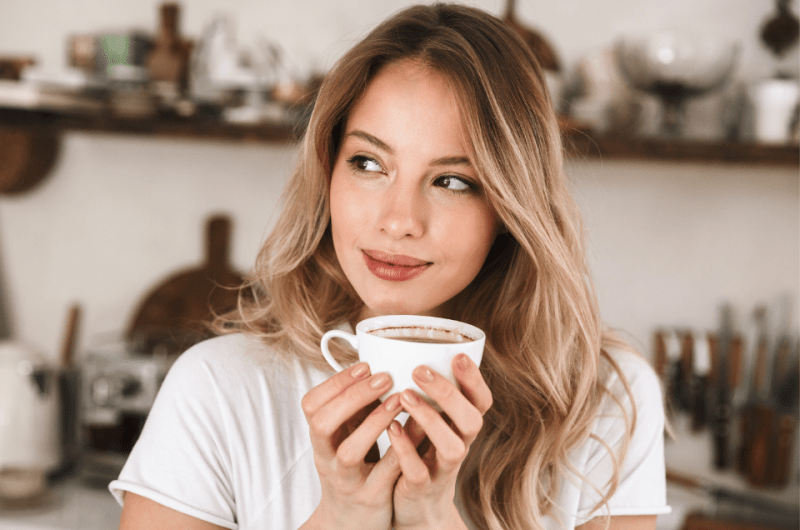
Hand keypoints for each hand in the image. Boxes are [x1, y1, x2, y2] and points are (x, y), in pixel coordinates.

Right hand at [300, 362, 403, 529]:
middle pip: (323, 424)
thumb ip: (355, 408)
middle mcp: (327, 459)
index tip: (365, 365)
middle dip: (352, 397)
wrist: (350, 522)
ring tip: (398, 400)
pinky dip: (399, 450)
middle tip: (383, 377)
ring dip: (373, 423)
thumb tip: (376, 365)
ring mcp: (347, 481)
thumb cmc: (353, 468)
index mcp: (320, 439)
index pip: (311, 405)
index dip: (335, 383)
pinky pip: (384, 473)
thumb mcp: (345, 437)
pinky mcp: (371, 498)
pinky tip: (416, 430)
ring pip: (349, 452)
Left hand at [388, 354, 492, 529]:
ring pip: (452, 447)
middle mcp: (459, 445)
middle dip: (448, 393)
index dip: (474, 380)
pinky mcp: (422, 488)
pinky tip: (391, 427)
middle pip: (472, 420)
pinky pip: (419, 471)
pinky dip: (405, 448)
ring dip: (429, 419)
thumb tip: (404, 349)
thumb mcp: (430, 421)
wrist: (416, 505)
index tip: (458, 356)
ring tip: (404, 396)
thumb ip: (426, 393)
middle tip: (421, 370)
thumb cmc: (421, 451)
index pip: (481, 401)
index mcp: (462, 425)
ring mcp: (442, 469)